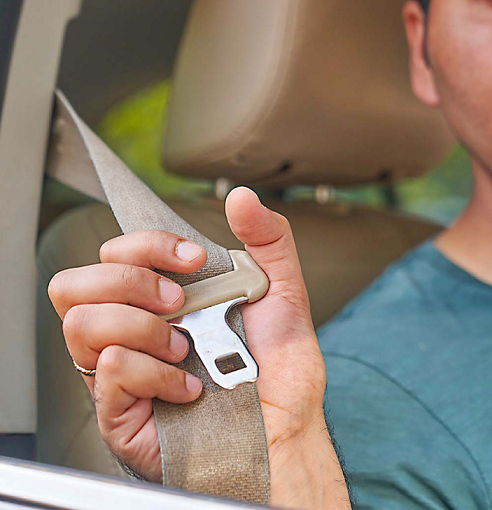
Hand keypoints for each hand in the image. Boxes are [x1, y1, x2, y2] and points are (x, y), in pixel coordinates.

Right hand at [48, 191, 337, 501]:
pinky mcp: (118, 414)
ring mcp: (116, 374)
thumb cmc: (277, 365)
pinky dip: (156, 371)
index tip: (194, 257)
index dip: (146, 244)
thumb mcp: (280, 288)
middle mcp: (127, 332)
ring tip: (183, 345)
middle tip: (179, 302)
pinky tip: (189, 383)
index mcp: (154, 298)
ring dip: (141, 326)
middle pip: (73, 283)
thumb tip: (241, 197)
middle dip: (131, 280)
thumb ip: (267, 235)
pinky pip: (109, 370)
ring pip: (80, 323)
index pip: (111, 253)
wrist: (288, 424)